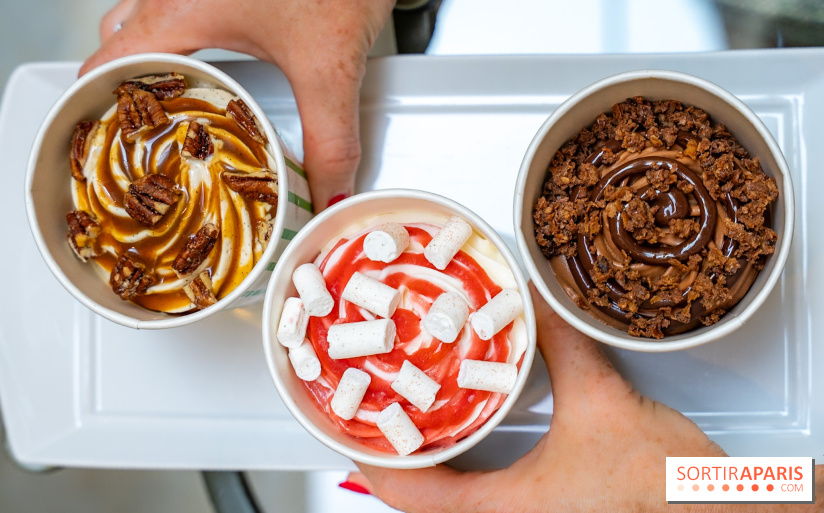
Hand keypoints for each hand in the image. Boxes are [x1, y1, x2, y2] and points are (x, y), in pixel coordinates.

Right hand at [80, 0, 394, 210]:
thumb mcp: (331, 67)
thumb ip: (329, 139)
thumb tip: (327, 189)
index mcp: (179, 10)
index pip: (107, 65)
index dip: (97, 109)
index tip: (106, 147)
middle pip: (121, 42)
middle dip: (131, 90)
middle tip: (152, 134)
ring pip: (147, 19)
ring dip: (157, 59)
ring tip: (180, 105)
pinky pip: (178, 7)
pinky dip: (183, 38)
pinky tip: (215, 61)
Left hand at [354, 284, 823, 511]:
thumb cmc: (666, 488)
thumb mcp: (603, 402)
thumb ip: (562, 343)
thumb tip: (535, 299)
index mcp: (506, 511)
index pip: (409, 494)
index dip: (371, 456)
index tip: (350, 425)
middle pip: (420, 498)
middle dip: (394, 452)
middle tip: (372, 411)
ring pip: (449, 499)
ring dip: (426, 460)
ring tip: (406, 418)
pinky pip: (480, 495)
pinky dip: (459, 465)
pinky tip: (463, 434)